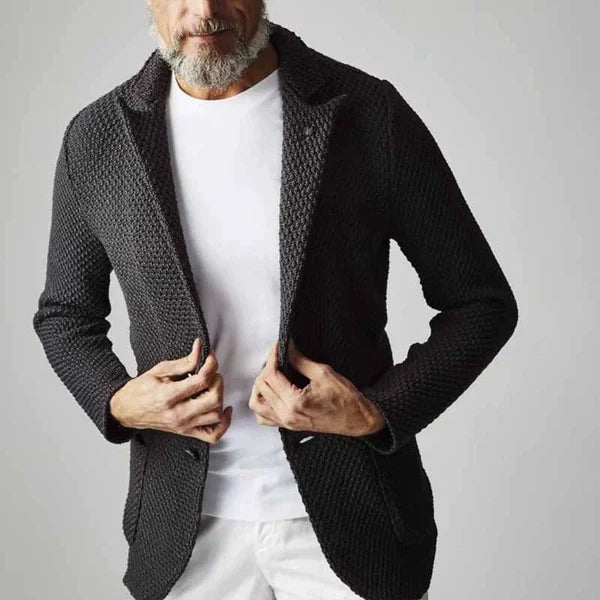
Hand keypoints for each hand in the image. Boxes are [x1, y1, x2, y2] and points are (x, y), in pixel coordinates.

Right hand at [109, 337, 232, 442]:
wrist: (127, 410)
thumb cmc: (140, 390)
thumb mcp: (160, 370)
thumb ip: (184, 362)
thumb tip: (200, 349)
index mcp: (169, 396)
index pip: (201, 381)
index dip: (211, 365)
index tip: (209, 357)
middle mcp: (178, 414)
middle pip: (213, 399)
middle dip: (217, 381)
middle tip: (211, 372)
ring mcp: (183, 425)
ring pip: (216, 415)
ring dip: (220, 397)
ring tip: (212, 387)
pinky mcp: (187, 432)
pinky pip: (213, 435)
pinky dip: (224, 424)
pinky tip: (223, 410)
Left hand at [248, 338, 385, 436]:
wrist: (356, 419)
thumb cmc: (345, 398)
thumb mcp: (323, 373)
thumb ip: (300, 360)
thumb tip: (287, 347)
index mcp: (295, 402)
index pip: (271, 376)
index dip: (272, 357)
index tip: (278, 346)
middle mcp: (287, 415)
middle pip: (261, 388)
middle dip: (266, 368)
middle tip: (277, 357)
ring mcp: (286, 423)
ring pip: (256, 404)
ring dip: (260, 387)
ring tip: (271, 374)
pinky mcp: (288, 425)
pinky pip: (264, 417)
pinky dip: (262, 404)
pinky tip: (271, 392)